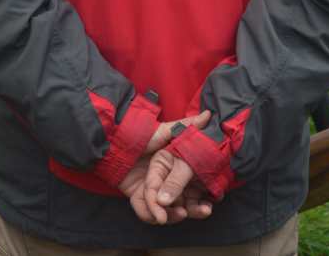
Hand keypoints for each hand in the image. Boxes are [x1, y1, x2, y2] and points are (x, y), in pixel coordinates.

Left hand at [119, 109, 211, 224]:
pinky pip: (145, 212)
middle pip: (183, 203)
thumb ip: (187, 125)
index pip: (192, 186)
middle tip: (203, 210)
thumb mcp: (166, 131)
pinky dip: (152, 215)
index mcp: (174, 169)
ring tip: (180, 213)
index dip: (204, 195)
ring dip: (174, 215)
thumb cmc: (143, 134)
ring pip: (166, 211)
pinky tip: (160, 215)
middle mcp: (165, 183)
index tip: (213, 200)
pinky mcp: (137, 197)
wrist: (115, 142)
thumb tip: (208, 113)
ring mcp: (151, 191)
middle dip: (195, 210)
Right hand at [144, 149, 212, 224]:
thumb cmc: (198, 143)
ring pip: (179, 206)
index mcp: (159, 164)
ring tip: (204, 209)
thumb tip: (161, 202)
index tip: (161, 218)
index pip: (150, 189)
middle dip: (172, 212)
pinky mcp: (192, 190)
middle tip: (183, 214)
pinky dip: (200, 207)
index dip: (153, 205)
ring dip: (191, 211)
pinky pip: (193, 204)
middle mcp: (167, 177)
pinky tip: (209, 205)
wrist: (217, 139)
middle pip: (162, 202)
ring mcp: (180, 185)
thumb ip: (173, 182)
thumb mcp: (184, 161)